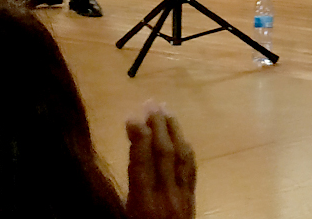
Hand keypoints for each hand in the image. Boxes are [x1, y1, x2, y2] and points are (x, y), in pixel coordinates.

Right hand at [125, 104, 195, 218]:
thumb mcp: (124, 216)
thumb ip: (126, 187)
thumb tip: (119, 156)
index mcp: (143, 202)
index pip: (142, 163)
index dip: (138, 138)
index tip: (131, 118)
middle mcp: (165, 195)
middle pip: (164, 153)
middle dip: (158, 125)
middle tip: (150, 103)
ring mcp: (182, 196)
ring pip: (181, 156)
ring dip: (174, 130)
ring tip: (166, 110)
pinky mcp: (192, 199)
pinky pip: (191, 168)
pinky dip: (186, 148)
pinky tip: (182, 137)